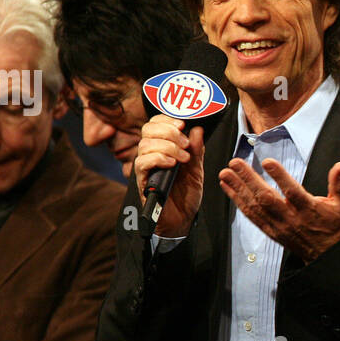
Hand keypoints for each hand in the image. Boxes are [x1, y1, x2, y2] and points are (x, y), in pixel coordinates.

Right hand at [134, 116, 204, 236]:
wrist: (182, 220)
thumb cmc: (185, 196)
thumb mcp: (196, 170)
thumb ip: (197, 151)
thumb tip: (198, 129)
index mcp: (163, 149)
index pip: (156, 125)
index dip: (166, 119)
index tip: (182, 124)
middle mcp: (151, 156)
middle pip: (148, 130)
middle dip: (168, 131)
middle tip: (185, 143)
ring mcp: (146, 168)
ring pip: (145, 145)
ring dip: (167, 146)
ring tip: (183, 157)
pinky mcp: (142, 181)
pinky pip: (142, 163)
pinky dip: (158, 158)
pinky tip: (172, 163)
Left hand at [217, 158, 339, 261]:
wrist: (327, 255)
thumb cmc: (335, 227)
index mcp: (309, 210)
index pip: (293, 192)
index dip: (280, 177)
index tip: (267, 162)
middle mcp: (291, 219)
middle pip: (266, 198)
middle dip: (249, 180)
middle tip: (235, 163)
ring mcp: (279, 226)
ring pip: (255, 207)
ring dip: (238, 189)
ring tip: (225, 172)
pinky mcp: (271, 231)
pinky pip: (251, 216)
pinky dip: (238, 201)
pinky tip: (229, 188)